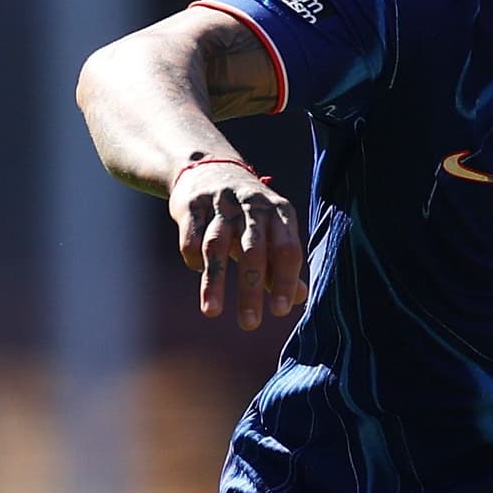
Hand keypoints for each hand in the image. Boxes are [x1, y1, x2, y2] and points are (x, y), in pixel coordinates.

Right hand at [170, 158, 306, 331]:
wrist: (207, 168)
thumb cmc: (248, 213)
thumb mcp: (271, 230)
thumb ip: (283, 263)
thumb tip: (300, 298)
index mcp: (280, 213)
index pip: (288, 249)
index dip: (286, 280)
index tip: (280, 311)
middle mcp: (252, 205)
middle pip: (253, 251)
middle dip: (251, 289)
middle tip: (250, 324)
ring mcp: (221, 202)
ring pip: (217, 245)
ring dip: (215, 282)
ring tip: (212, 312)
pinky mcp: (192, 204)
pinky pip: (192, 237)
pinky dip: (194, 258)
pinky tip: (198, 271)